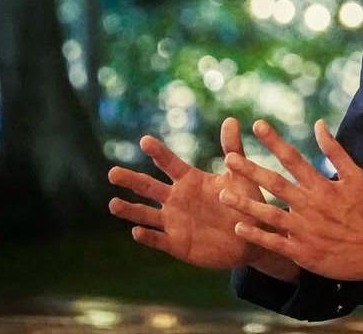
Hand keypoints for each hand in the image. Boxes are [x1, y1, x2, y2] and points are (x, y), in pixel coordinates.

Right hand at [107, 117, 282, 270]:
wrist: (250, 237)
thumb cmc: (244, 202)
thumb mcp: (239, 175)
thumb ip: (233, 149)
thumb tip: (230, 119)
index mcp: (190, 180)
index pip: (170, 164)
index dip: (159, 153)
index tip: (145, 140)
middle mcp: (177, 199)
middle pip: (149, 187)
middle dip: (131, 180)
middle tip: (112, 172)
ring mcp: (174, 222)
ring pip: (146, 214)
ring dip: (130, 210)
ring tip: (113, 204)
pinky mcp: (177, 244)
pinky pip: (159, 239)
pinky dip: (148, 236)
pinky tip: (137, 232)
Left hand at [220, 118, 362, 280]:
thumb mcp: (356, 176)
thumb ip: (335, 151)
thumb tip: (318, 124)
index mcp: (322, 186)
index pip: (294, 158)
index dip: (275, 141)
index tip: (257, 125)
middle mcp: (310, 206)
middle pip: (275, 184)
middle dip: (251, 170)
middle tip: (229, 158)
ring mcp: (304, 230)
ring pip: (269, 215)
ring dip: (245, 204)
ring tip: (223, 194)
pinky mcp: (302, 252)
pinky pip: (274, 243)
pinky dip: (256, 235)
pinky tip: (238, 227)